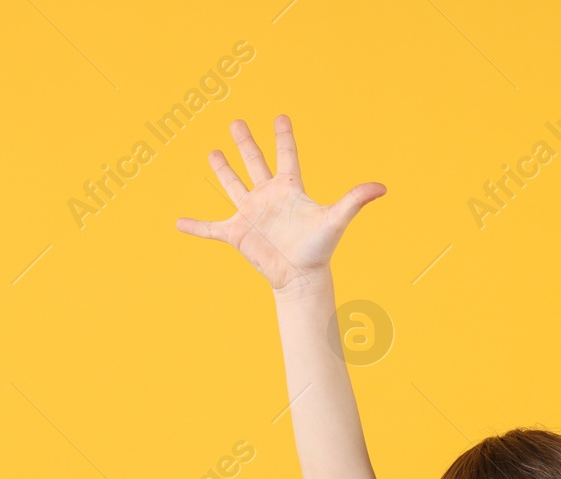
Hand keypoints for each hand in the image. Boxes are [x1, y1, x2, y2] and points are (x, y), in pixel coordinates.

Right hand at [176, 115, 384, 292]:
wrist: (301, 278)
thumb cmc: (319, 250)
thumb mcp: (335, 220)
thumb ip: (354, 200)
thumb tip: (382, 187)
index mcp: (290, 188)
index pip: (287, 155)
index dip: (284, 136)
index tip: (281, 117)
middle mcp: (268, 196)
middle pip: (254, 162)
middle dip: (245, 142)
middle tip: (236, 121)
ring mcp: (251, 213)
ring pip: (233, 184)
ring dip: (222, 169)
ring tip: (213, 153)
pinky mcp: (237, 233)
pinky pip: (211, 228)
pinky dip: (195, 226)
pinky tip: (178, 222)